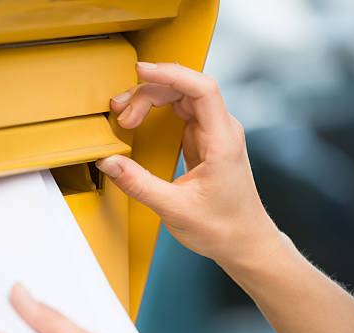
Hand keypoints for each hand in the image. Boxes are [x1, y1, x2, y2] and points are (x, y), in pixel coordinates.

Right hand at [97, 62, 280, 268]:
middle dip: (149, 92)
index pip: (202, 89)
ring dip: (150, 99)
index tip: (141, 71)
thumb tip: (109, 162)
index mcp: (222, 141)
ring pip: (180, 97)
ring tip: (124, 116)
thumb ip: (139, 184)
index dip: (171, 74)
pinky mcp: (203, 140)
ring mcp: (213, 133)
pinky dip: (155, 111)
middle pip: (185, 89)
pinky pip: (179, 112)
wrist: (244, 241)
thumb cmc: (222, 227)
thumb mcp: (175, 209)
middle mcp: (221, 130)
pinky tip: (138, 120)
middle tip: (121, 114)